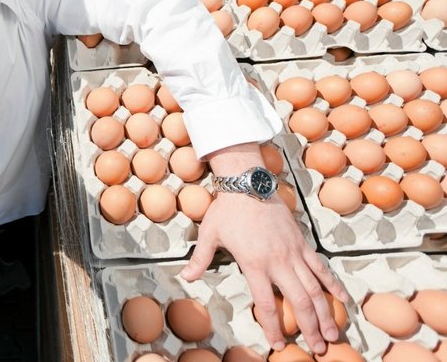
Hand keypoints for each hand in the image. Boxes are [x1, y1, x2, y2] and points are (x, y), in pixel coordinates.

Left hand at [180, 192, 347, 354]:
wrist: (247, 183)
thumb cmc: (227, 209)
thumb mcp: (209, 234)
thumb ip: (200, 259)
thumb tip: (186, 277)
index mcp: (254, 264)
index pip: (266, 304)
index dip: (273, 328)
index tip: (278, 344)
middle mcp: (278, 261)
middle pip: (299, 302)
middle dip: (310, 328)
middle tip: (318, 349)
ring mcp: (293, 252)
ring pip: (315, 288)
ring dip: (325, 313)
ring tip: (332, 334)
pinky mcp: (302, 242)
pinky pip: (321, 267)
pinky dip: (333, 284)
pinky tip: (343, 300)